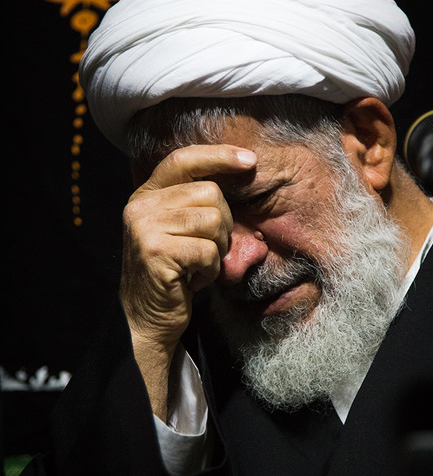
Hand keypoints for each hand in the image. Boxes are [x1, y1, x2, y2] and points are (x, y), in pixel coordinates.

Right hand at [120, 144, 256, 417]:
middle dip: (222, 224)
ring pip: (213, 221)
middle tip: (207, 250)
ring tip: (198, 265)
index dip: (218, 156)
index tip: (249, 161)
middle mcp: (140, 206)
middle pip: (210, 193)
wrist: (146, 320)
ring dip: (216, 249)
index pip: (183, 160)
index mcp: (146, 195)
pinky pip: (208, 251)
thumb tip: (243, 169)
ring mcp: (145, 228)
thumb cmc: (174, 272)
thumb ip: (195, 201)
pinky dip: (210, 269)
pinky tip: (193, 280)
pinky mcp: (155, 252)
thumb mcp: (178, 228)